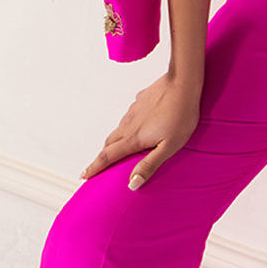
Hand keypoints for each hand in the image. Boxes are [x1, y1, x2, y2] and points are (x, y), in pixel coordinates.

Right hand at [79, 71, 200, 189]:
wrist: (183, 82)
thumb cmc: (181, 117)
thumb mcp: (169, 146)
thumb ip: (150, 165)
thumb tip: (132, 184)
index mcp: (134, 138)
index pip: (108, 156)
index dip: (94, 167)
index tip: (83, 175)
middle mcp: (129, 123)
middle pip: (110, 142)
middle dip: (103, 155)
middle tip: (99, 165)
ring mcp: (134, 109)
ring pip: (120, 128)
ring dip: (116, 140)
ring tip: (121, 148)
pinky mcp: (140, 99)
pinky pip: (130, 115)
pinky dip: (129, 125)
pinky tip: (139, 125)